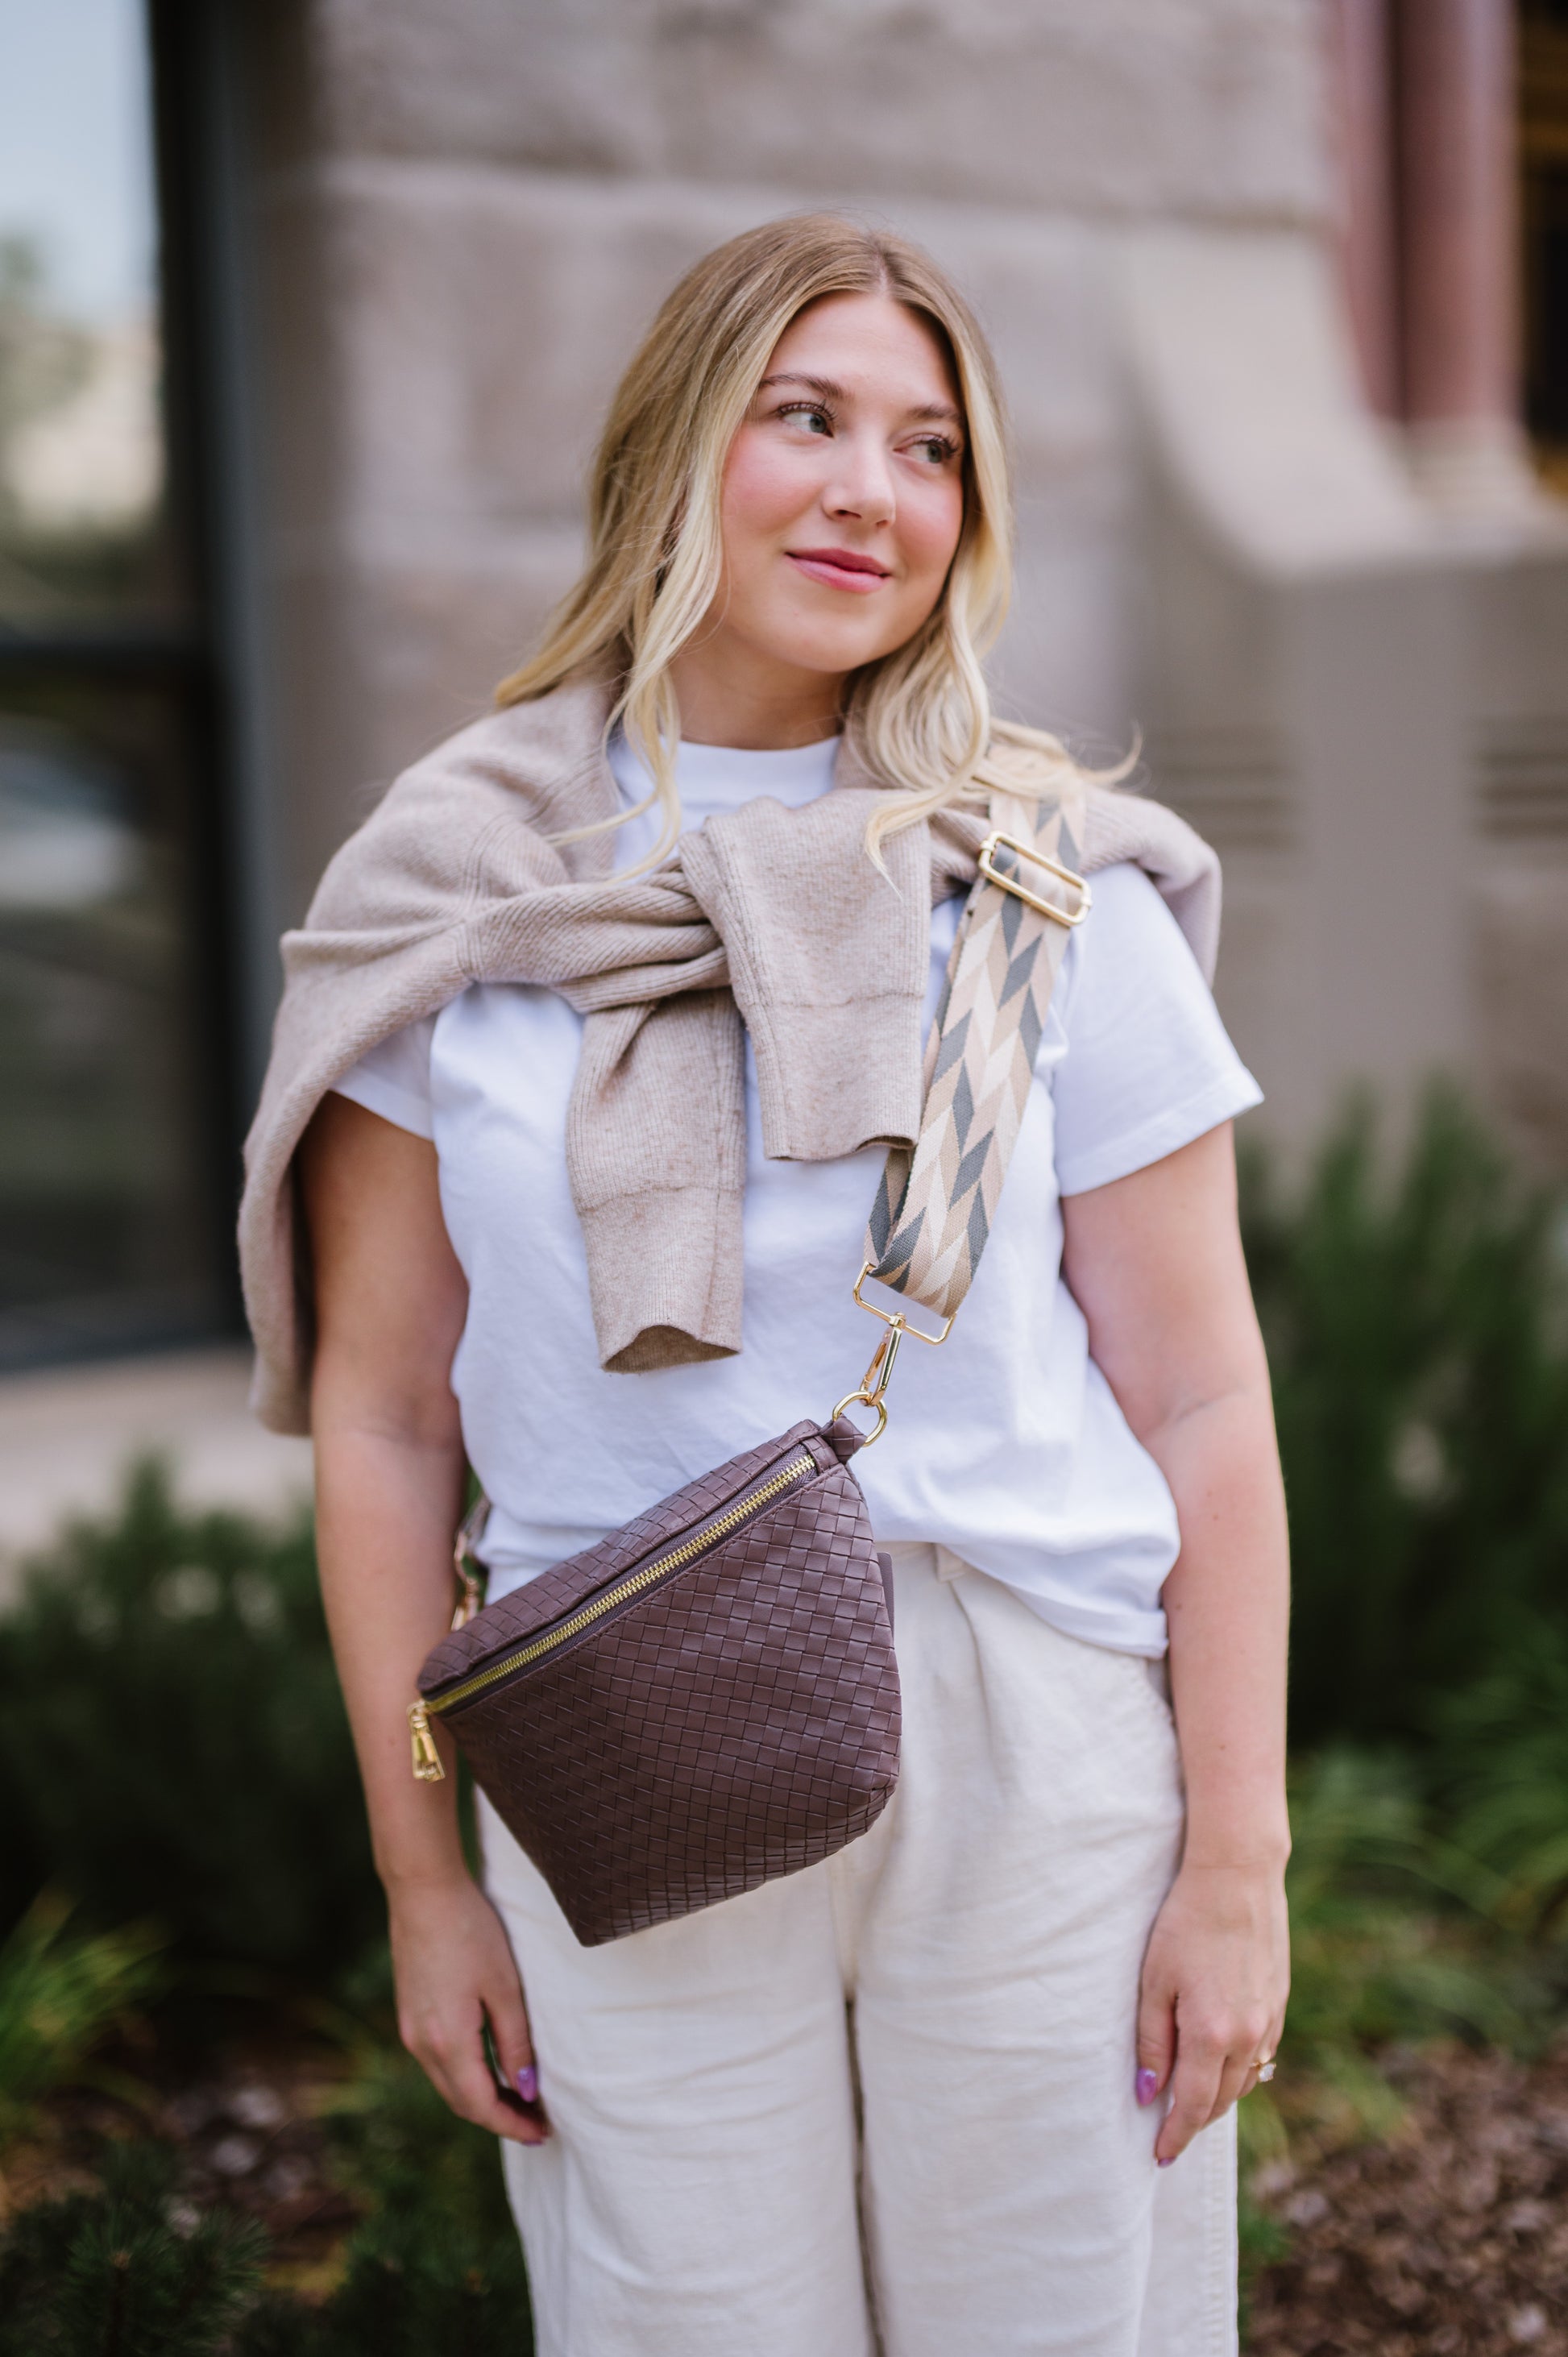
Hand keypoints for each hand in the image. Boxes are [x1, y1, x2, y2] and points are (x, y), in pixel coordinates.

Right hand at [388, 1870, 548, 2146]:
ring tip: (521, 2097)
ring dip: (483, 2098)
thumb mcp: (504, 1987)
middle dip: (500, 2117)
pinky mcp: (409, 2015)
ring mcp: (411, 2031)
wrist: (424, 1891)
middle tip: (538, 2121)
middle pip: (462, 2102)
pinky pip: (439, 2062)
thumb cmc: (470, 1931)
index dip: (512, 2125)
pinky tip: (491, 2067)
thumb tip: (526, 2087)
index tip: (543, 2134)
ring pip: (449, 2084)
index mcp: (447, 2042)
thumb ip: (515, 2042)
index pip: (480, 2106)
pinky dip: (466, 2076)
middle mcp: (422, 2045)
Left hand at [1136, 1859, 1288, 2165]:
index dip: (1175, 2134)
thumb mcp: (1154, 1980)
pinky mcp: (1279, 2003)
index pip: (1193, 2106)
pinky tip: (1222, 2064)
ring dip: (1220, 2097)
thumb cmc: (1185, 1923)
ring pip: (1246, 2081)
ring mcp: (1269, 2021)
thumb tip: (1147, 2092)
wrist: (1237, 1876)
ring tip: (1193, 2103)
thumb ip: (1152, 2041)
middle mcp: (1248, 2036)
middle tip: (1171, 2133)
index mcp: (1212, 2034)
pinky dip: (1240, 2070)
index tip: (1159, 2156)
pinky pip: (1261, 2055)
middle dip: (1196, 2121)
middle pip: (1222, 2100)